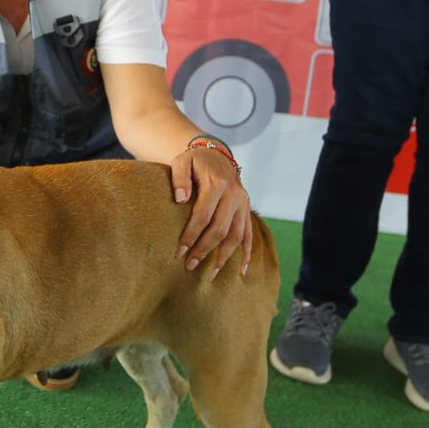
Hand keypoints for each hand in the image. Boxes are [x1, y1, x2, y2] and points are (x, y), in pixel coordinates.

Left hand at [171, 148, 252, 278]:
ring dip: (224, 256)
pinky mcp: (247, 208)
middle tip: (190, 265)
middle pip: (220, 228)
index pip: (203, 215)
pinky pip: (249, 233)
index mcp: (217, 183)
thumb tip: (181, 199)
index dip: (191, 235)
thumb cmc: (194, 161)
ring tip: (212, 274)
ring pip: (237, 234)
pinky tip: (241, 269)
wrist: (215, 154)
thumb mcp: (182, 162)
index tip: (179, 251)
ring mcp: (243, 202)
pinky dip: (247, 252)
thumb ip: (180, 178)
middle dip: (204, 249)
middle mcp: (234, 194)